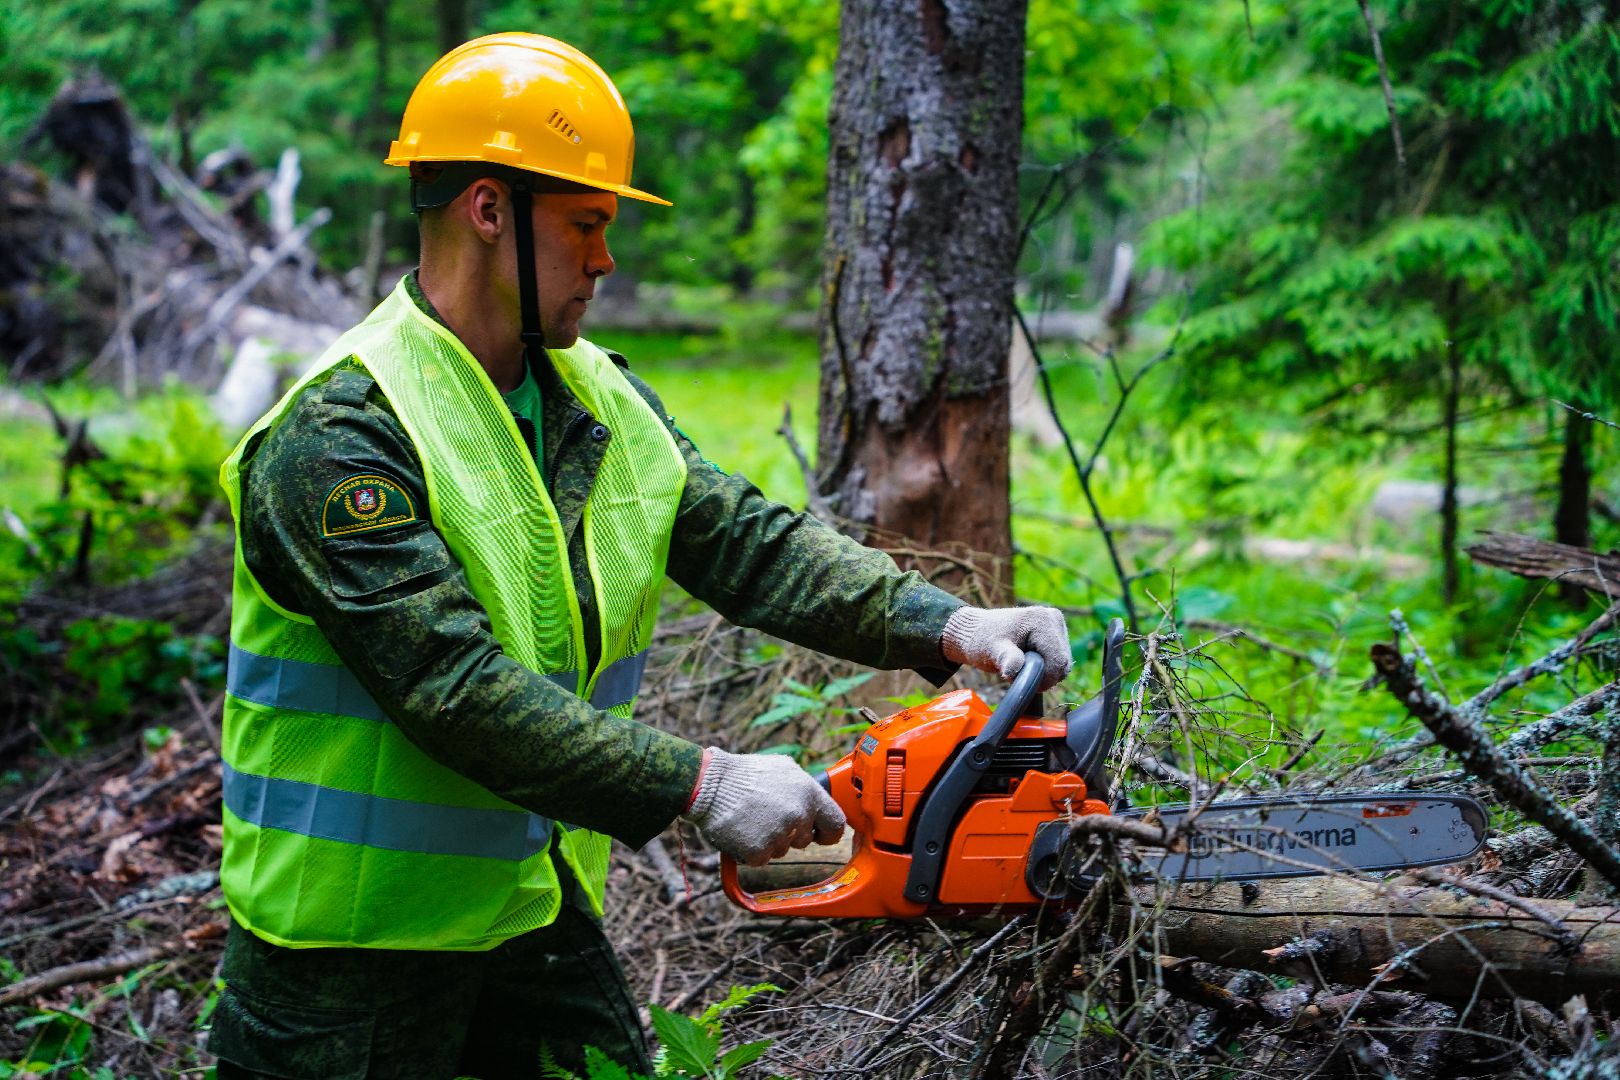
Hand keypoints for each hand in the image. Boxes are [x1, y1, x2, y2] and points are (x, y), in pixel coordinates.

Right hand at [680, 748, 845, 865]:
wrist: (708, 783)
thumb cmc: (743, 774)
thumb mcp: (783, 768)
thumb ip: (805, 788)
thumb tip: (817, 803)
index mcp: (809, 793)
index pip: (836, 824)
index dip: (828, 833)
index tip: (820, 835)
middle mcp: (798, 815)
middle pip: (804, 840)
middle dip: (789, 834)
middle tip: (766, 816)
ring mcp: (779, 835)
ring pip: (781, 850)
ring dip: (768, 840)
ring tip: (750, 818)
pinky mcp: (758, 852)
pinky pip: (761, 859)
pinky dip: (750, 850)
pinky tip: (740, 830)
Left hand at [941, 605, 1071, 690]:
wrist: (977, 632)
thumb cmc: (983, 640)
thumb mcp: (992, 650)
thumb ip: (1006, 658)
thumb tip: (1013, 670)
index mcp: (1042, 619)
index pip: (1058, 661)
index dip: (1043, 679)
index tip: (1021, 681)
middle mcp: (1053, 618)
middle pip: (1063, 662)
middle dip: (1043, 676)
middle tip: (1018, 674)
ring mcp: (1056, 624)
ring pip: (1063, 663)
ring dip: (1044, 672)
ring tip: (1021, 666)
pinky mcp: (1056, 632)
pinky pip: (1059, 659)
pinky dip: (1046, 667)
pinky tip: (1028, 662)